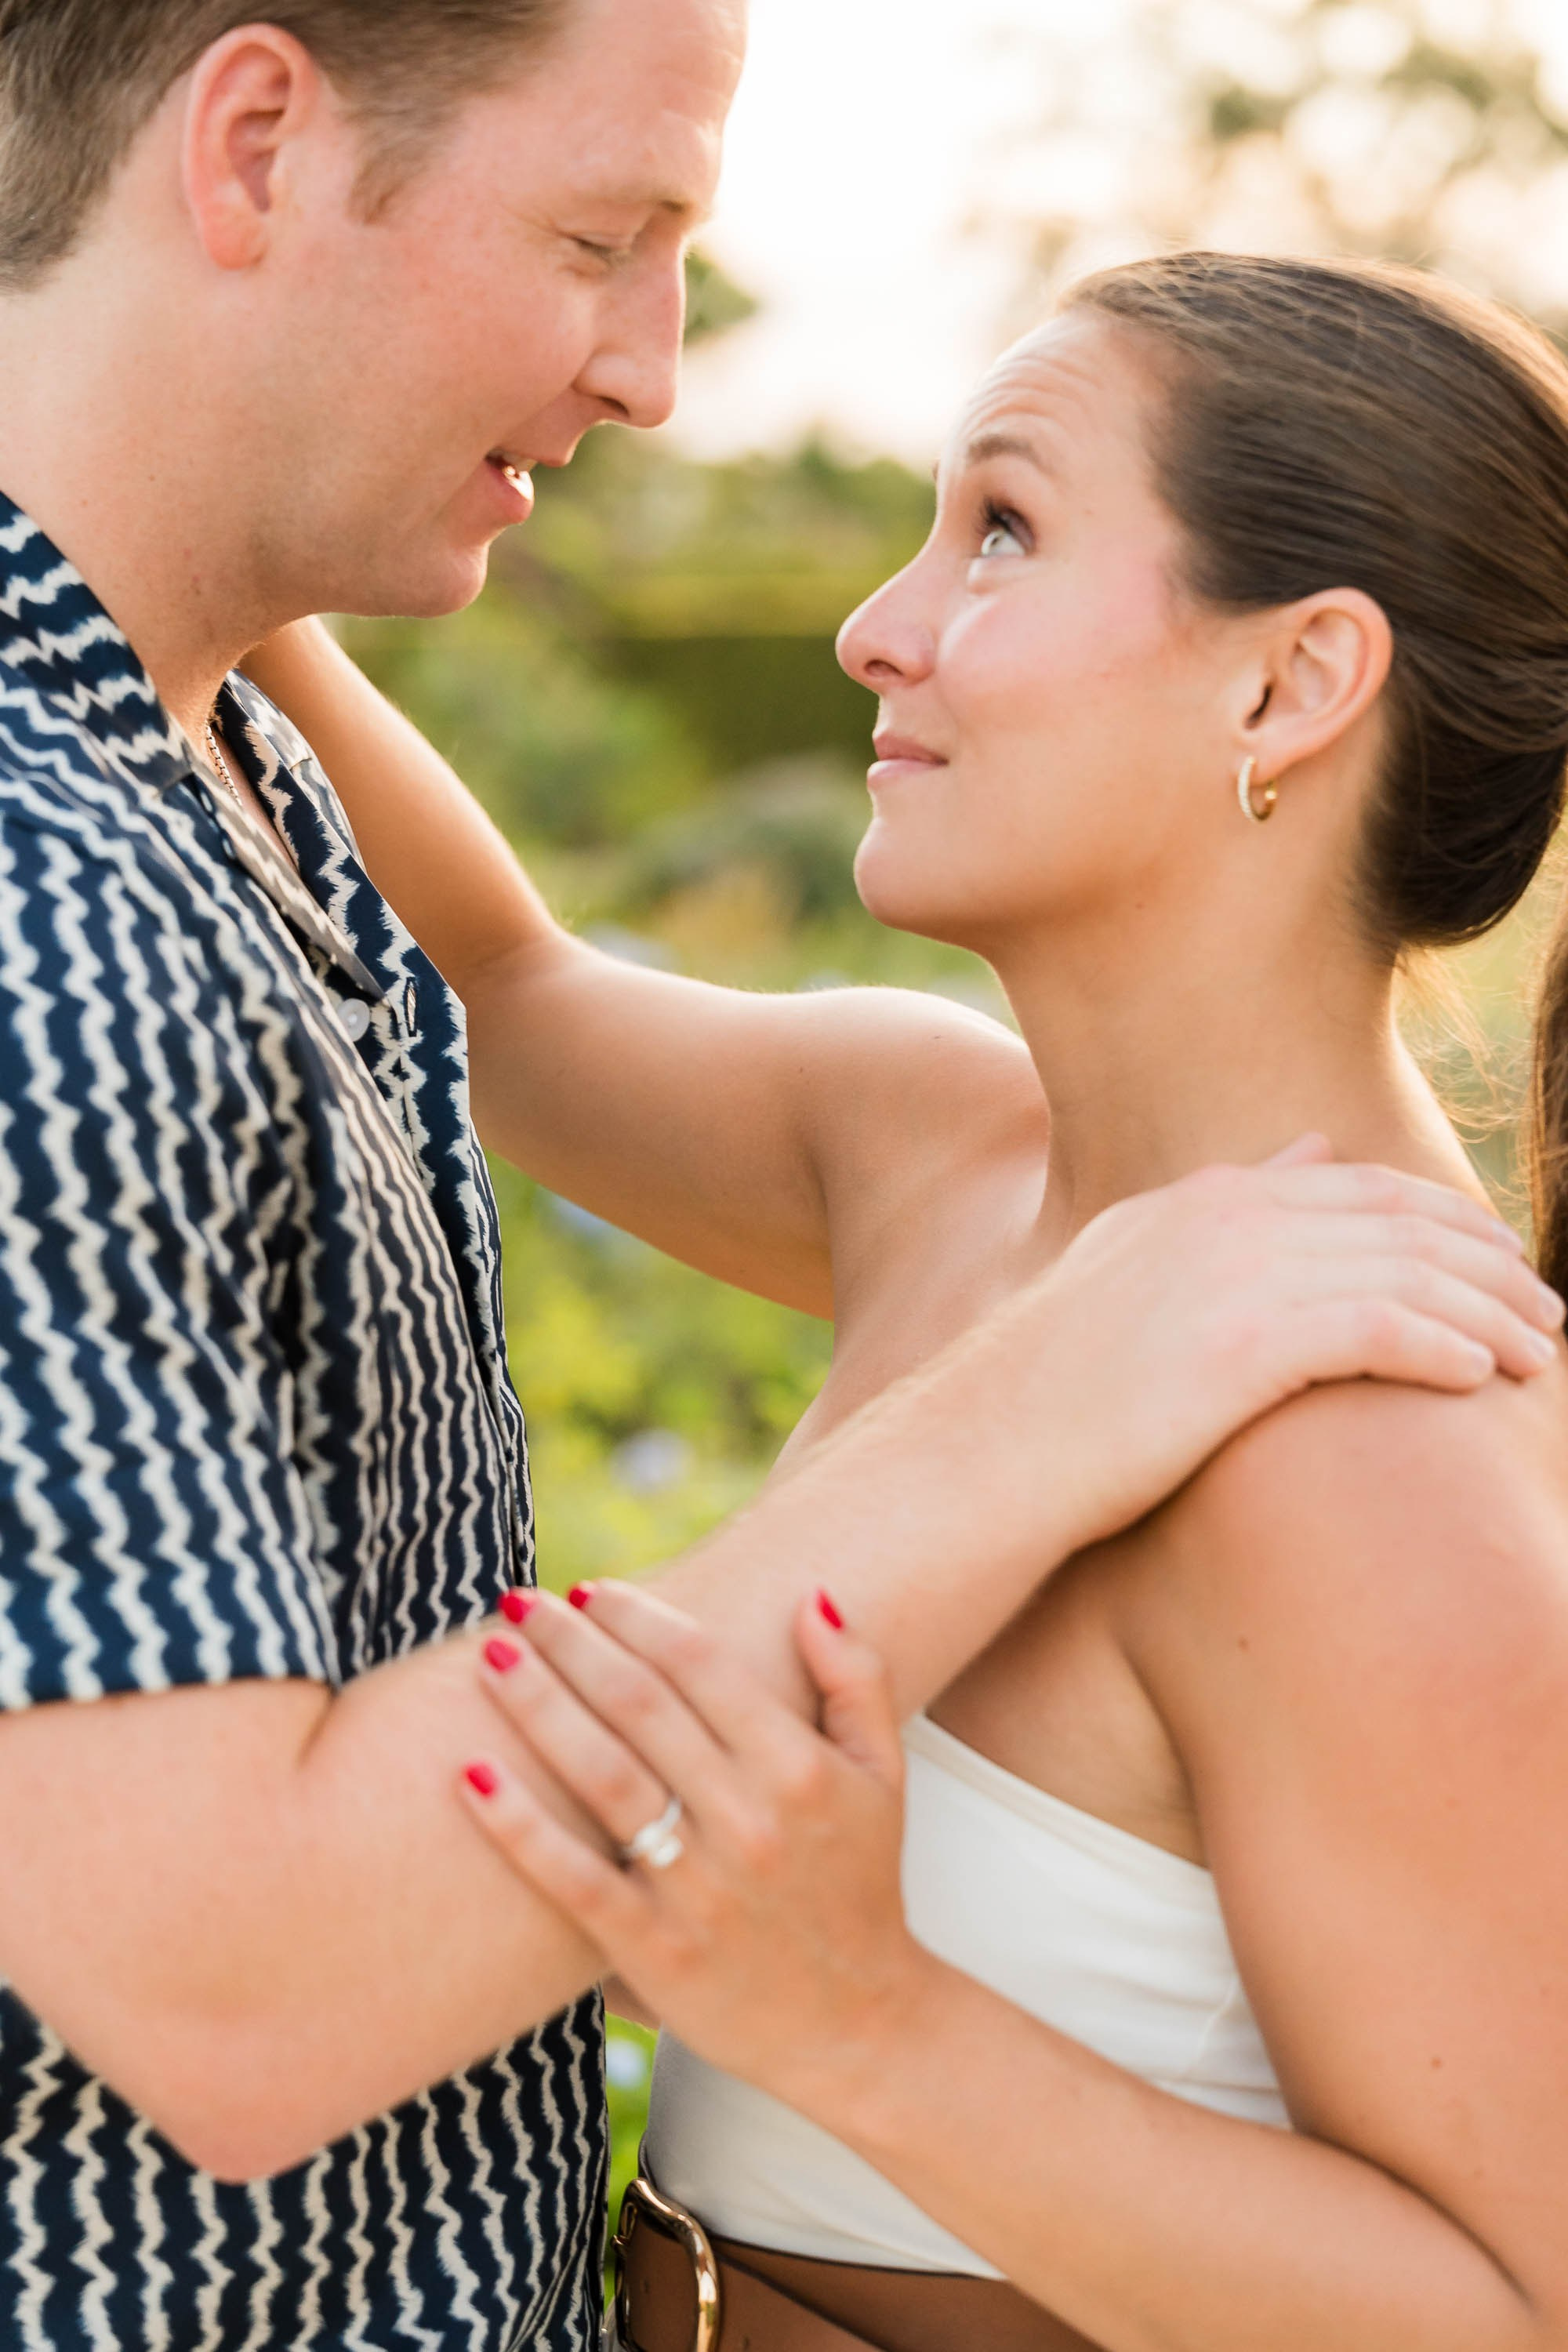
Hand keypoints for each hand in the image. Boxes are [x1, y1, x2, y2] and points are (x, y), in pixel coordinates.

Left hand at [461, 1583, 925, 2109]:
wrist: (860, 2027)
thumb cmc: (861, 1884)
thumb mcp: (885, 1774)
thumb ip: (856, 1678)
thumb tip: (810, 1595)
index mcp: (800, 1769)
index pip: (702, 1666)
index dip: (640, 1618)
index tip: (591, 1589)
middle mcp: (750, 1820)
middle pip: (640, 1707)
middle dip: (572, 1643)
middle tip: (519, 1601)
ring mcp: (699, 1889)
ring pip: (603, 1776)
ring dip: (538, 1707)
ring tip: (491, 1658)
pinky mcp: (654, 1952)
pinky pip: (571, 1878)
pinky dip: (518, 1826)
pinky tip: (471, 1775)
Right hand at [1002, 1134, 1561, 1557]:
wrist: (981, 1453)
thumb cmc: (1048, 1394)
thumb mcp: (1129, 1272)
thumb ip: (1223, 1207)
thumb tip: (1311, 1149)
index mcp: (1199, 1200)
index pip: (1356, 1185)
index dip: (1442, 1219)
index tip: (1497, 1258)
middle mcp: (1223, 1218)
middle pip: (1398, 1220)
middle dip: (1486, 1261)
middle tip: (1544, 1307)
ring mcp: (1232, 1275)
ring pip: (1405, 1273)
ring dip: (1487, 1313)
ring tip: (1537, 1355)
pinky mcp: (1243, 1343)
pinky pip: (1380, 1330)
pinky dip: (1442, 1348)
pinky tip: (1480, 1379)